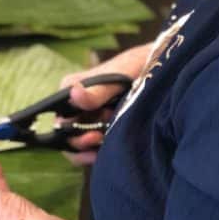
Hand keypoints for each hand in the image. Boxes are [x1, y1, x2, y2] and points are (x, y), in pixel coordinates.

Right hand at [61, 46, 149, 164]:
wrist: (159, 70)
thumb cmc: (134, 66)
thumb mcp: (117, 78)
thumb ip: (97, 91)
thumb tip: (74, 94)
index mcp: (70, 89)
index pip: (59, 116)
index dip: (69, 131)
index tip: (91, 134)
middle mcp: (74, 104)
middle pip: (66, 134)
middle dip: (82, 140)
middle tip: (100, 138)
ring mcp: (86, 117)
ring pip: (77, 143)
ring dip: (90, 147)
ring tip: (106, 142)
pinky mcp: (99, 127)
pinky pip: (89, 147)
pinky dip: (96, 152)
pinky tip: (105, 153)